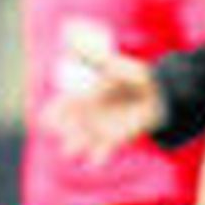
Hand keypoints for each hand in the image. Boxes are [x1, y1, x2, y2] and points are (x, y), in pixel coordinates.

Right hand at [44, 37, 164, 160]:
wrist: (157, 93)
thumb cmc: (132, 76)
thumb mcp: (112, 64)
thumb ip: (93, 57)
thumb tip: (73, 42)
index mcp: (82, 95)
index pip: (61, 106)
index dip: (53, 112)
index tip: (47, 118)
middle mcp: (87, 114)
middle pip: (68, 126)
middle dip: (63, 131)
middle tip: (60, 134)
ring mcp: (100, 128)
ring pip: (81, 140)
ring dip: (75, 145)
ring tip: (70, 151)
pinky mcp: (115, 139)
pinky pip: (103, 151)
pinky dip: (99, 157)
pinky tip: (94, 162)